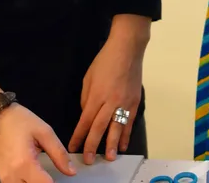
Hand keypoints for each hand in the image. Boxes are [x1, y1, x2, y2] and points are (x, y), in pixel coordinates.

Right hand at [0, 103, 76, 181]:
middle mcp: (12, 176)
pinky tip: (33, 176)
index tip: (64, 177)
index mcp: (25, 164)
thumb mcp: (44, 132)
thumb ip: (59, 154)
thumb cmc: (19, 121)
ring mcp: (5, 179)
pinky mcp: (2, 177)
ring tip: (43, 175)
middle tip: (51, 174)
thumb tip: (71, 172)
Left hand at [68, 17, 147, 164]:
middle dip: (93, 145)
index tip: (73, 147)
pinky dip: (126, 134)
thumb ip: (86, 98)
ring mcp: (124, 102)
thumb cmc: (105, 61)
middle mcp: (110, 102)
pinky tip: (123, 144)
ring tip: (109, 157)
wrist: (127, 49)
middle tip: (89, 160)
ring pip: (117, 128)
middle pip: (100, 128)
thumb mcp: (88, 78)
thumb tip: (86, 114)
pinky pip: (129, 122)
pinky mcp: (135, 102)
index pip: (85, 121)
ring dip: (112, 145)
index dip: (79, 136)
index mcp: (96, 95)